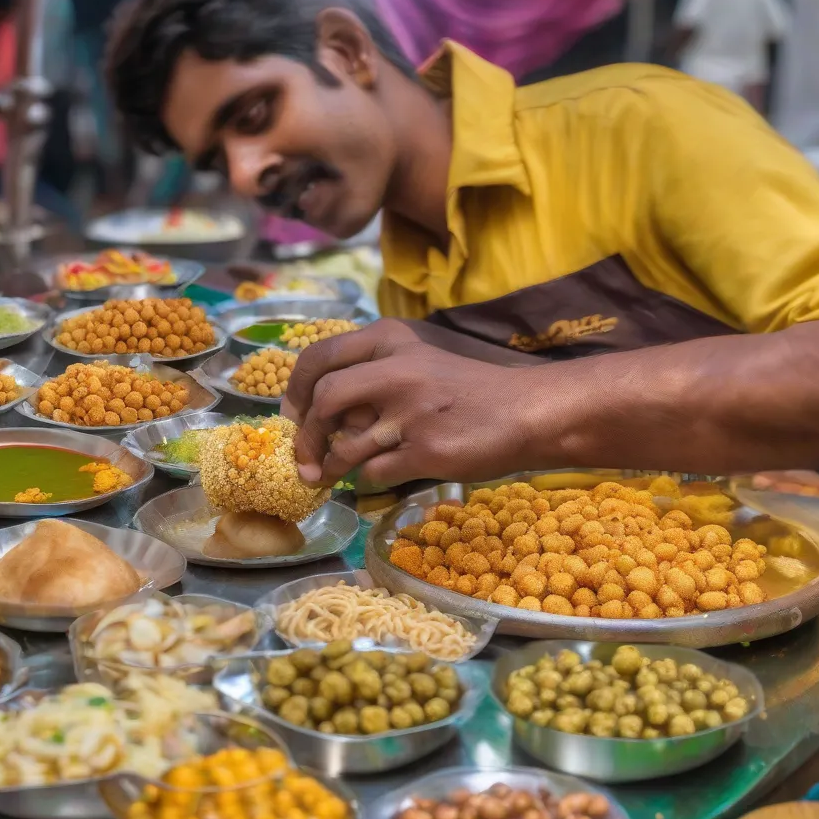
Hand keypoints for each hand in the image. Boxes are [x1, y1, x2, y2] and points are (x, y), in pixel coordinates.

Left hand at [281, 320, 536, 486]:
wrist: (528, 411)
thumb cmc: (469, 389)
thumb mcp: (417, 361)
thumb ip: (372, 375)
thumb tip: (318, 409)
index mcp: (390, 340)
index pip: (319, 357)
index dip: (294, 389)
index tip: (290, 414)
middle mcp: (396, 370)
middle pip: (323, 400)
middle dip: (303, 435)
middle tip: (301, 458)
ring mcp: (410, 412)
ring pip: (343, 444)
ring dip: (328, 466)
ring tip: (326, 476)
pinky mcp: (425, 450)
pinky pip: (373, 471)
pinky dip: (367, 478)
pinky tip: (377, 474)